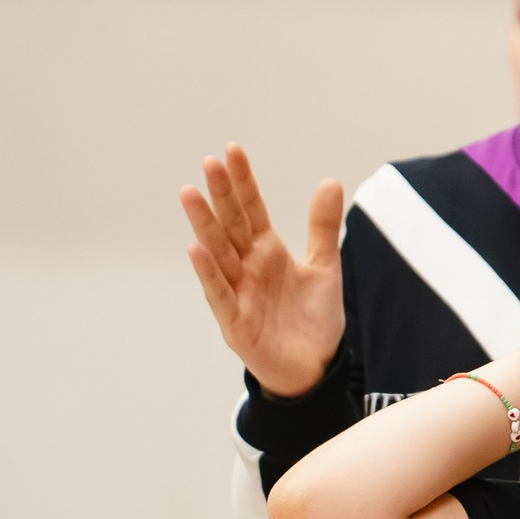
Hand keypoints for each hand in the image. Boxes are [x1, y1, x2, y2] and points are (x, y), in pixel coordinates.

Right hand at [181, 144, 345, 397]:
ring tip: (189, 194)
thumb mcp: (324, 267)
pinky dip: (208, 272)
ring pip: (217, 252)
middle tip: (208, 163)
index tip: (232, 151)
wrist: (315, 367)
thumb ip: (322, 227)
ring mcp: (238, 292)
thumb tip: (330, 181)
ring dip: (204, 225)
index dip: (242, 182)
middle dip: (220, 195)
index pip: (251, 209)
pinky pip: (219, 293)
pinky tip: (196, 248)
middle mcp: (247, 267)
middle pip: (230, 225)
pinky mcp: (234, 320)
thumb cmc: (314, 318)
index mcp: (267, 251)